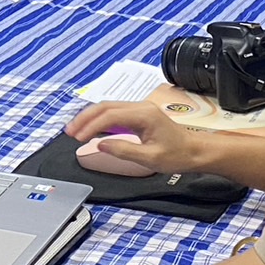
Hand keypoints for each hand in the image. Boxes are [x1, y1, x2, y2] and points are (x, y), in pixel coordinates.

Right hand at [65, 100, 204, 174]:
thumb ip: (124, 150)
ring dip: (90, 117)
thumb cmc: (178, 155)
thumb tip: (101, 144)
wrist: (195, 150)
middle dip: (85, 118)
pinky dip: (100, 119)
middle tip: (69, 131)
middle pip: (105, 106)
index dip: (90, 125)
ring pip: (108, 107)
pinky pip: (114, 113)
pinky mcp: (139, 115)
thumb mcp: (150, 158)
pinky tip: (91, 129)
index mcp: (143, 114)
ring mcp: (139, 109)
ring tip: (75, 130)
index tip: (77, 137)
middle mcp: (140, 107)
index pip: (109, 115)